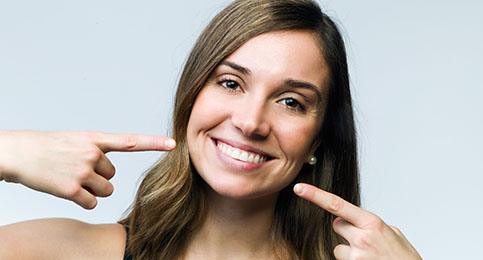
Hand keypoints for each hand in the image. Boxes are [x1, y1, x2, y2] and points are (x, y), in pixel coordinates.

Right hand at [0, 131, 175, 208]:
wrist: (19, 153)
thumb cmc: (48, 147)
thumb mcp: (75, 140)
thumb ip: (97, 150)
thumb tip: (109, 173)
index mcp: (94, 139)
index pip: (130, 141)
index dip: (153, 143)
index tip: (174, 144)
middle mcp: (92, 153)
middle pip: (112, 175)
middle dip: (97, 176)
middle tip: (76, 168)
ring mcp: (82, 171)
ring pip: (106, 190)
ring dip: (92, 190)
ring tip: (71, 178)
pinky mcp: (72, 189)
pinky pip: (92, 202)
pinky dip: (83, 200)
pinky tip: (67, 190)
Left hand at [293, 183, 421, 259]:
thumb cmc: (405, 259)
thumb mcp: (393, 234)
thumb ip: (372, 224)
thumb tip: (357, 221)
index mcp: (372, 223)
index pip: (336, 205)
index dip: (315, 195)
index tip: (299, 188)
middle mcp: (361, 238)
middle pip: (336, 225)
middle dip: (346, 230)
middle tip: (364, 240)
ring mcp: (356, 255)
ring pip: (338, 246)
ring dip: (349, 250)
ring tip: (369, 256)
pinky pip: (342, 259)